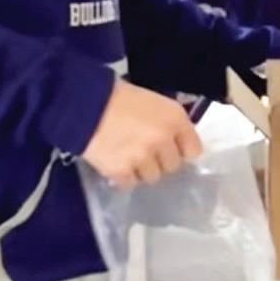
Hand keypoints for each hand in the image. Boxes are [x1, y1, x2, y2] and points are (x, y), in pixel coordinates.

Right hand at [82, 80, 202, 188]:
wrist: (85, 103)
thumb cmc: (122, 97)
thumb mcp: (156, 102)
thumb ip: (170, 122)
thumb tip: (177, 140)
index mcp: (174, 119)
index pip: (194, 150)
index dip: (183, 151)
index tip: (173, 150)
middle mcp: (163, 140)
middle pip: (173, 166)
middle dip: (161, 161)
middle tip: (147, 152)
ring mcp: (142, 157)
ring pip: (152, 177)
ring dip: (142, 170)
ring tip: (129, 157)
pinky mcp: (120, 170)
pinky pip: (130, 184)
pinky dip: (123, 177)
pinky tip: (117, 164)